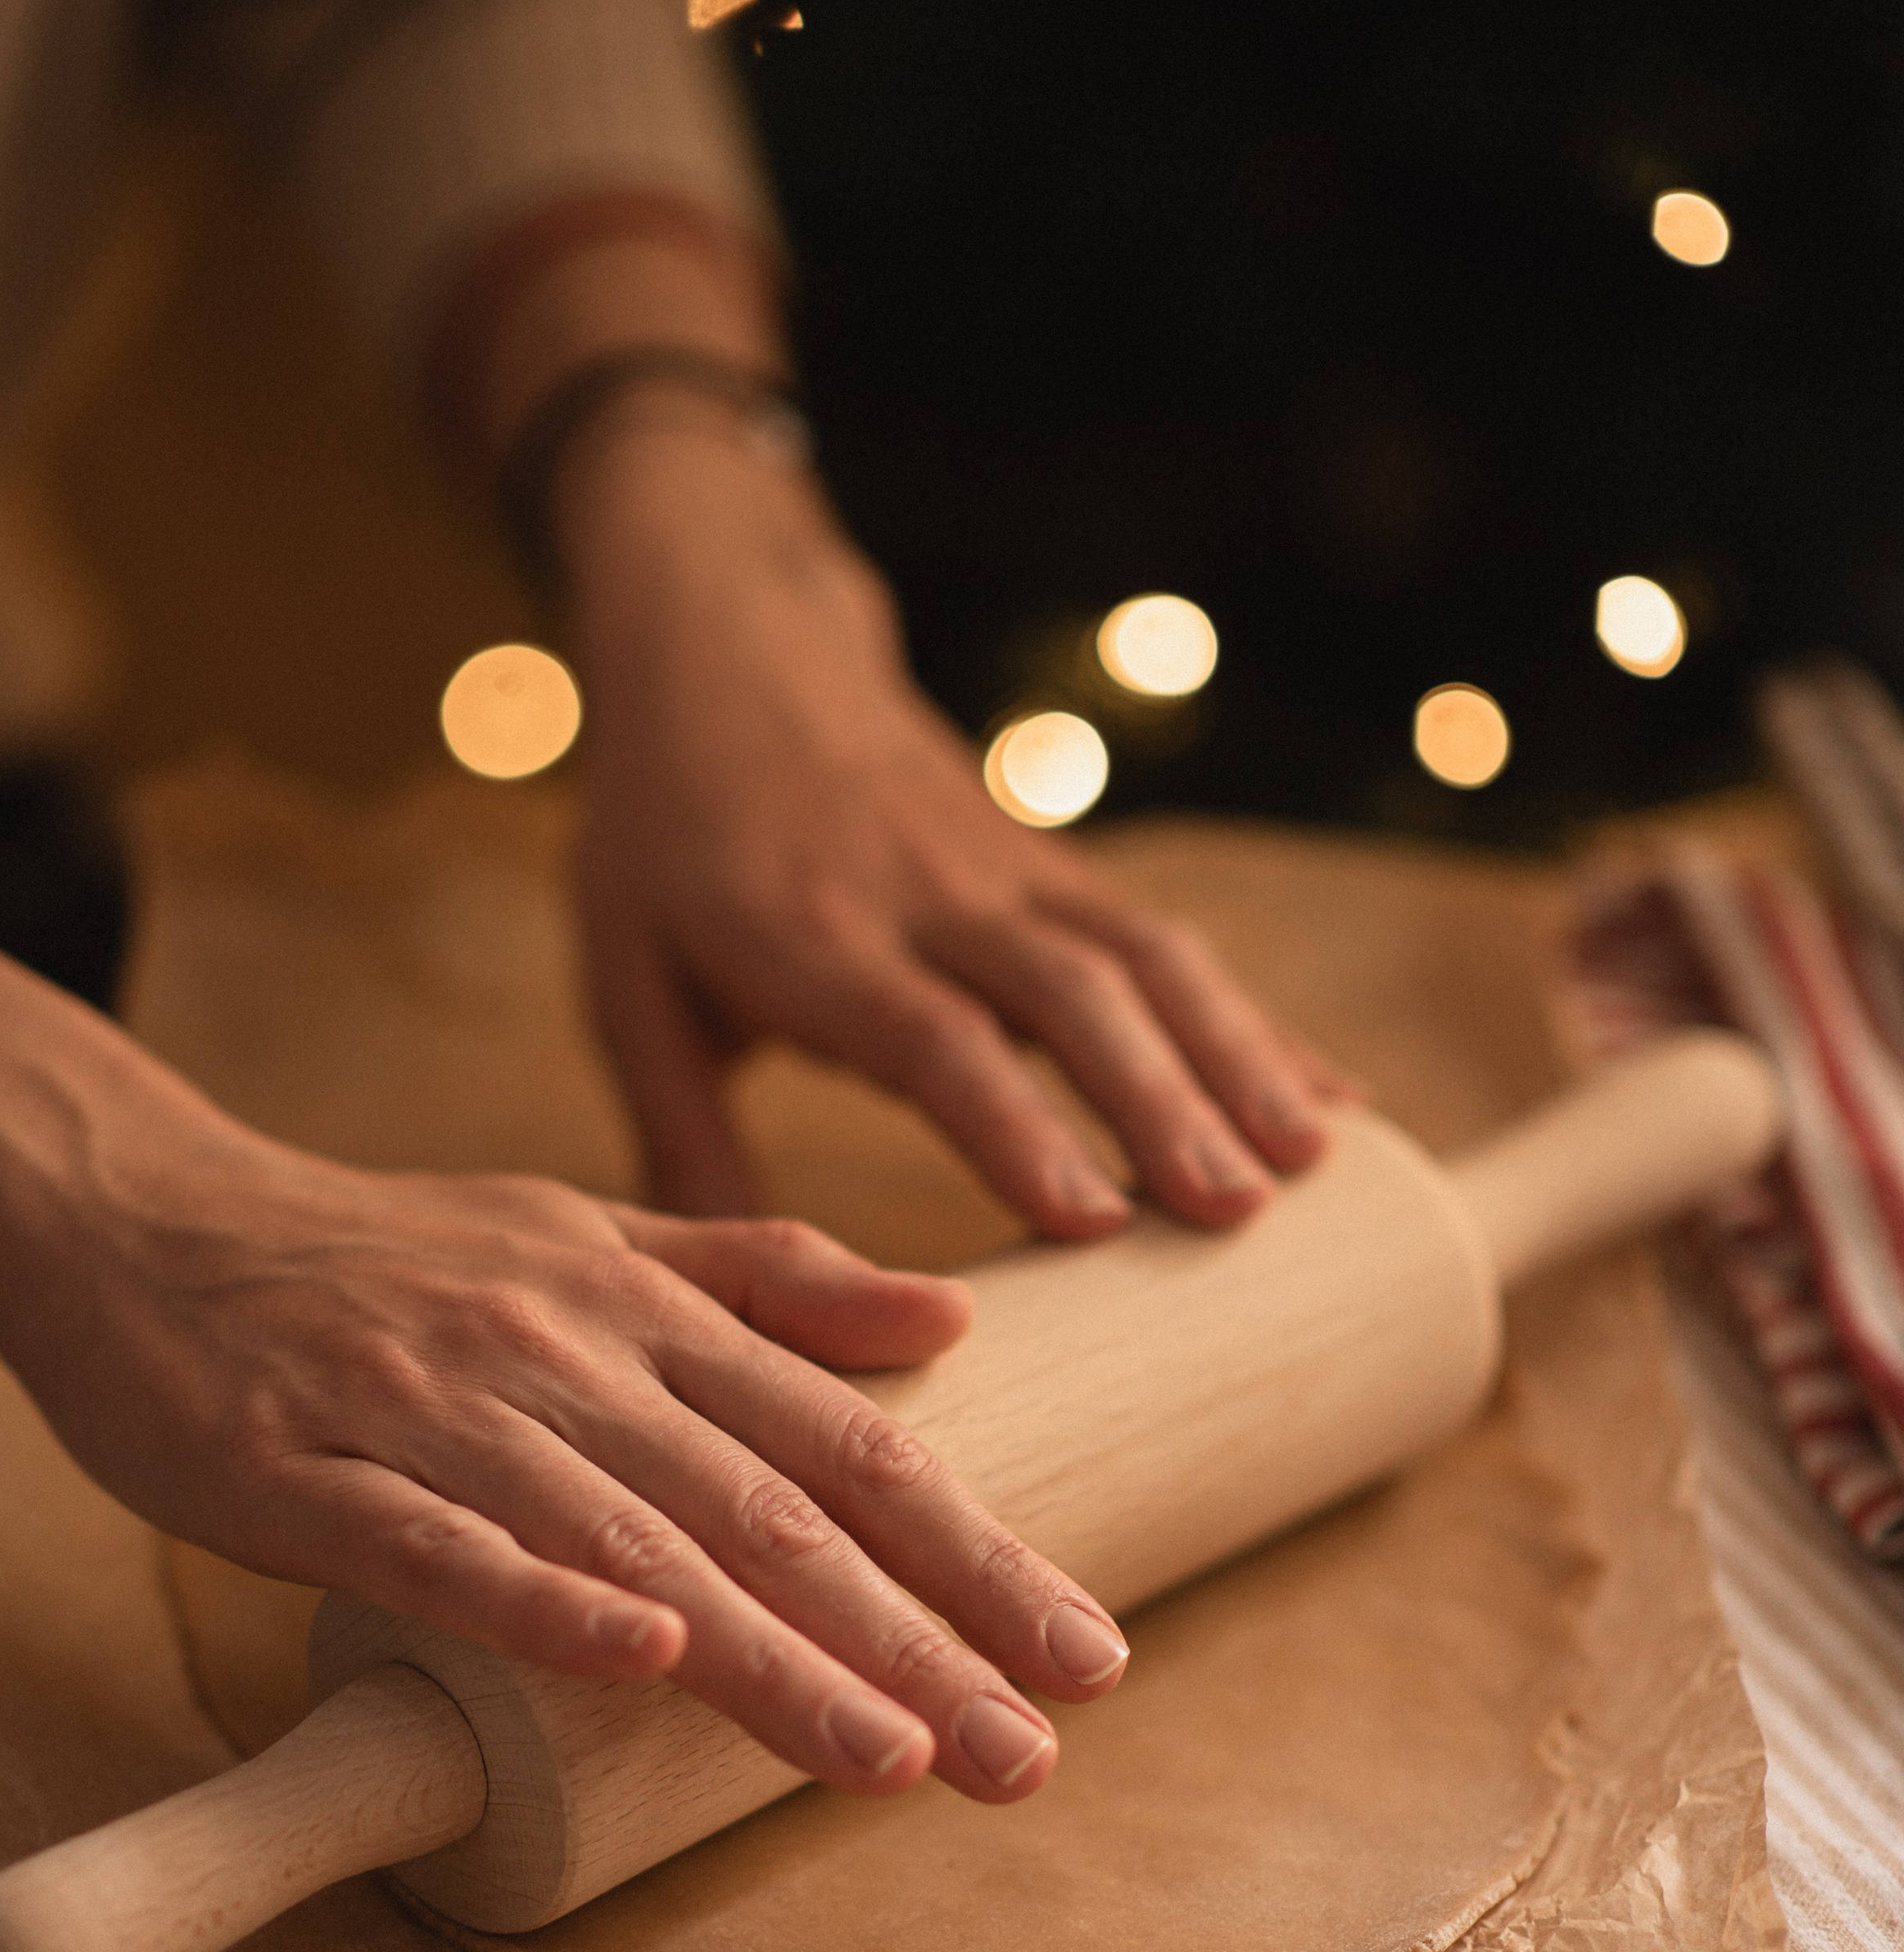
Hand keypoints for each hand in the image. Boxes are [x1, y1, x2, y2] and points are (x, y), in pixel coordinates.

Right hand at [22, 1147, 1130, 1802]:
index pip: (845, 1443)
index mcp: (644, 1307)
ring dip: (773, 1652)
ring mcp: (435, 1411)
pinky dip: (540, 1599)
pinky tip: (640, 1660)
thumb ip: (765, 1279)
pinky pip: (437, 1545)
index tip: (1087, 1654)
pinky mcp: (304, 1470)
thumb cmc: (385, 1253)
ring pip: (632, 1540)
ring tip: (898, 1758)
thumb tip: (947, 1324)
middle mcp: (566, 1354)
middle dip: (916, 1637)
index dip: (972, 1552)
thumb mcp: (589, 1234)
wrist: (139, 1216)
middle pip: (770, 1508)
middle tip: (1037, 1755)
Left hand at [560, 417, 1351, 1235]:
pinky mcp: (1054, 863)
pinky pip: (1165, 937)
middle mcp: (928, 897)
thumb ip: (676, 1135)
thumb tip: (734, 1300)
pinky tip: (1328, 1094)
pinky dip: (1251, 1018)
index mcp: (811, 937)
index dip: (1015, 1122)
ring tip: (1316, 1161)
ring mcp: (1005, 870)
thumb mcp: (624, 983)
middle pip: (1069, 994)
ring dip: (1236, 1053)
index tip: (1092, 1219)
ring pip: (1145, 954)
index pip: (932, 1035)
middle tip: (1238, 1213)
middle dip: (1163, 1102)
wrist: (728, 651)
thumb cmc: (664, 839)